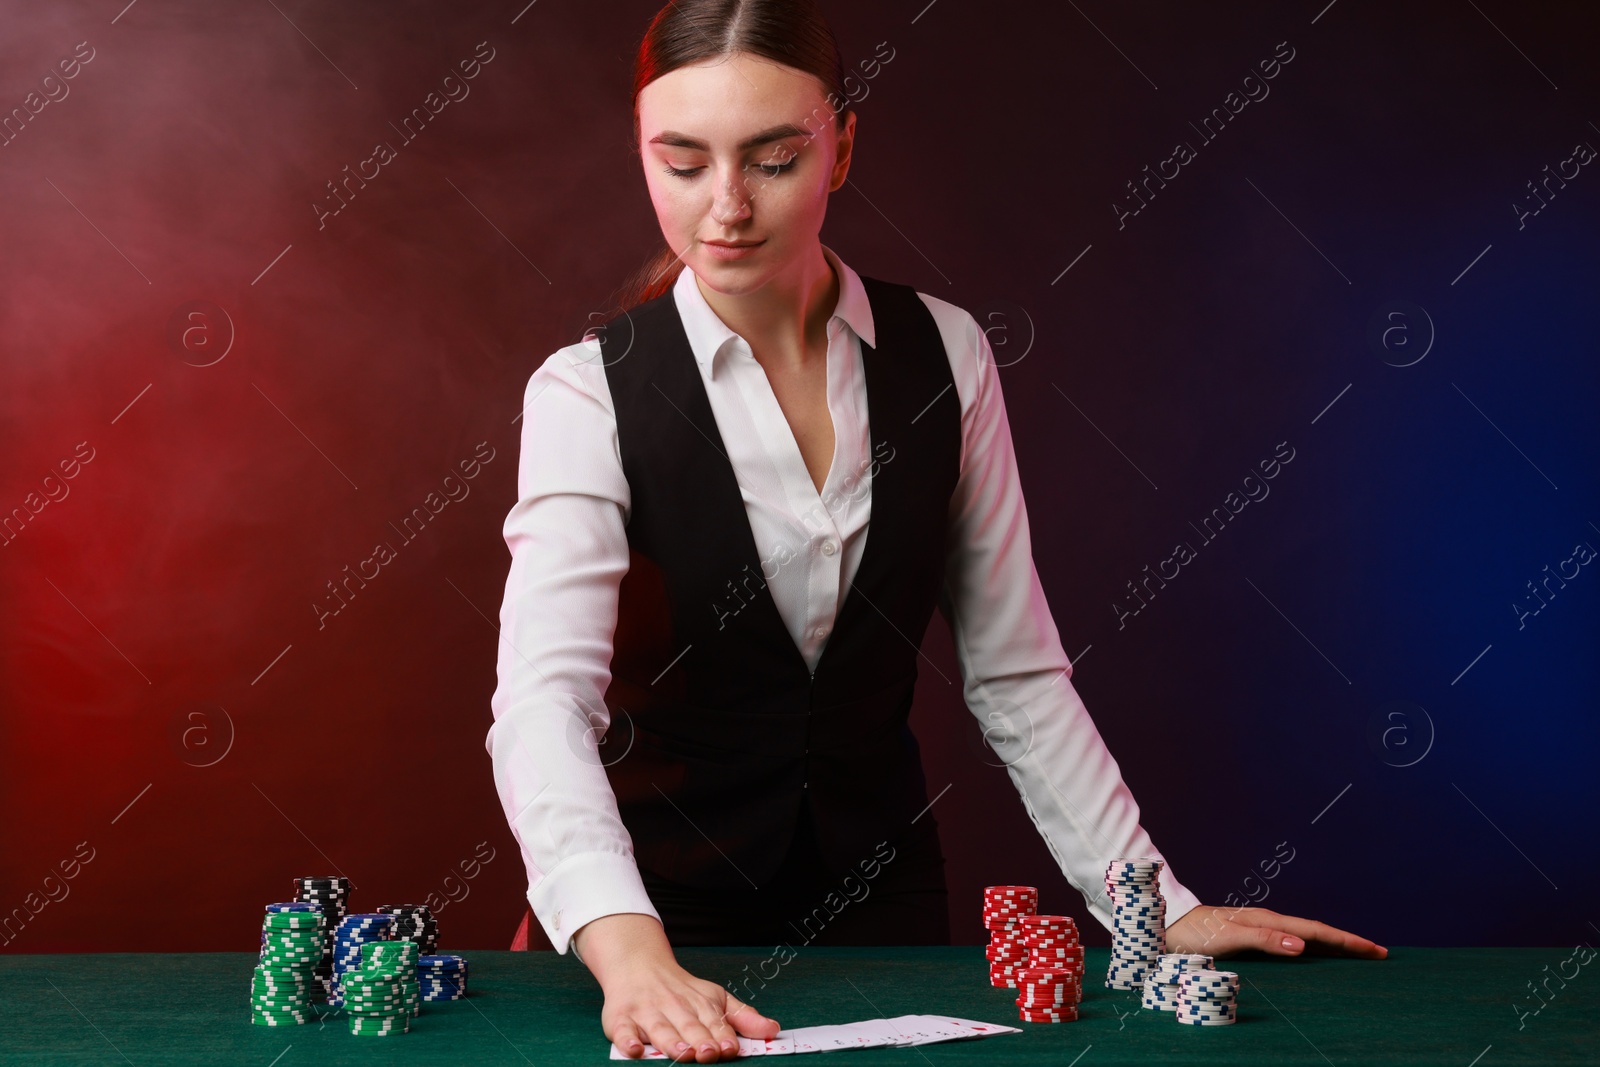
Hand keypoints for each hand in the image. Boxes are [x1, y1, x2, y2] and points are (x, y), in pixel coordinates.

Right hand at [575, 914, 781, 1061]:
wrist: (636, 963)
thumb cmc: (680, 990)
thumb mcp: (714, 997)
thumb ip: (742, 1016)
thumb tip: (773, 1030)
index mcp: (699, 1003)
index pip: (714, 1022)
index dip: (722, 1036)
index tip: (731, 1049)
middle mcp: (674, 1006)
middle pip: (688, 1026)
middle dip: (700, 1040)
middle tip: (709, 1054)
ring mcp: (646, 1012)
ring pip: (659, 1029)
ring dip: (671, 1042)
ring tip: (683, 1054)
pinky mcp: (621, 1018)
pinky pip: (623, 1031)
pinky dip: (627, 1040)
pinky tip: (633, 1050)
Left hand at [1165, 904, 1387, 959]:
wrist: (1165, 926)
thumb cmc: (1193, 934)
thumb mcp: (1228, 937)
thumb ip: (1264, 940)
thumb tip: (1302, 945)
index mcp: (1267, 921)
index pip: (1317, 932)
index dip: (1347, 941)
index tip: (1376, 950)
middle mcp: (1267, 922)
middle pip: (1317, 933)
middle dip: (1348, 942)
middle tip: (1379, 953)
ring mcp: (1259, 928)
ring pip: (1306, 937)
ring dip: (1332, 945)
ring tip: (1356, 954)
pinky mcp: (1250, 937)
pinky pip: (1291, 942)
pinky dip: (1311, 948)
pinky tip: (1314, 956)